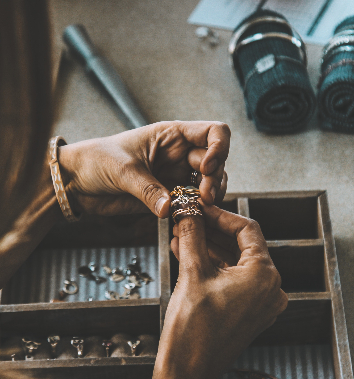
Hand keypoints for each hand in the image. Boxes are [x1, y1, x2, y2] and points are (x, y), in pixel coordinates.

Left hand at [58, 121, 229, 217]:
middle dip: (215, 179)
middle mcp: (180, 154)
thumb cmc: (96, 161)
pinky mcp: (170, 195)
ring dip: (211, 195)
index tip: (207, 167)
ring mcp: (177, 175)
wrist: (78, 181)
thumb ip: (148, 190)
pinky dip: (198, 209)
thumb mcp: (123, 170)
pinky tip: (191, 215)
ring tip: (199, 206)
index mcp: (172, 135)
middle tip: (204, 197)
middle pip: (216, 161)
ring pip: (210, 183)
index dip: (219, 148)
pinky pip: (193, 202)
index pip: (213, 132)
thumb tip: (168, 209)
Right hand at [152, 205, 287, 378]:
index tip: (199, 207)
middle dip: (211, 231)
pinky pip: (232, 278)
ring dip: (208, 247)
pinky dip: (212, 265)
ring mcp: (261, 302)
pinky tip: (187, 252)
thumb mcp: (192, 272)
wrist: (187, 374)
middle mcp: (270, 289)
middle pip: (240, 245)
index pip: (246, 230)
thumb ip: (192, 235)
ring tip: (182, 234)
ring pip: (234, 262)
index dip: (220, 215)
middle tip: (188, 219)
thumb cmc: (192, 329)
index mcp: (264, 276)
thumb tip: (188, 211)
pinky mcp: (249, 310)